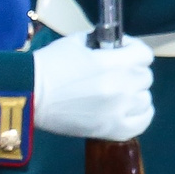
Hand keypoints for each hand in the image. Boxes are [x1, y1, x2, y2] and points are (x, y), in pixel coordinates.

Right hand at [30, 35, 153, 140]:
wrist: (29, 95)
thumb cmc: (47, 66)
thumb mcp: (73, 43)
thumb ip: (98, 43)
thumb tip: (110, 46)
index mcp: (111, 63)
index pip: (144, 54)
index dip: (134, 50)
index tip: (122, 51)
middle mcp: (121, 87)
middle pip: (145, 77)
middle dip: (131, 71)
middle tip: (114, 73)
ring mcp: (119, 111)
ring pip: (145, 99)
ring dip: (134, 94)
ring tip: (118, 94)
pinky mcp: (112, 130)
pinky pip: (142, 122)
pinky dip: (140, 115)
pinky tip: (128, 110)